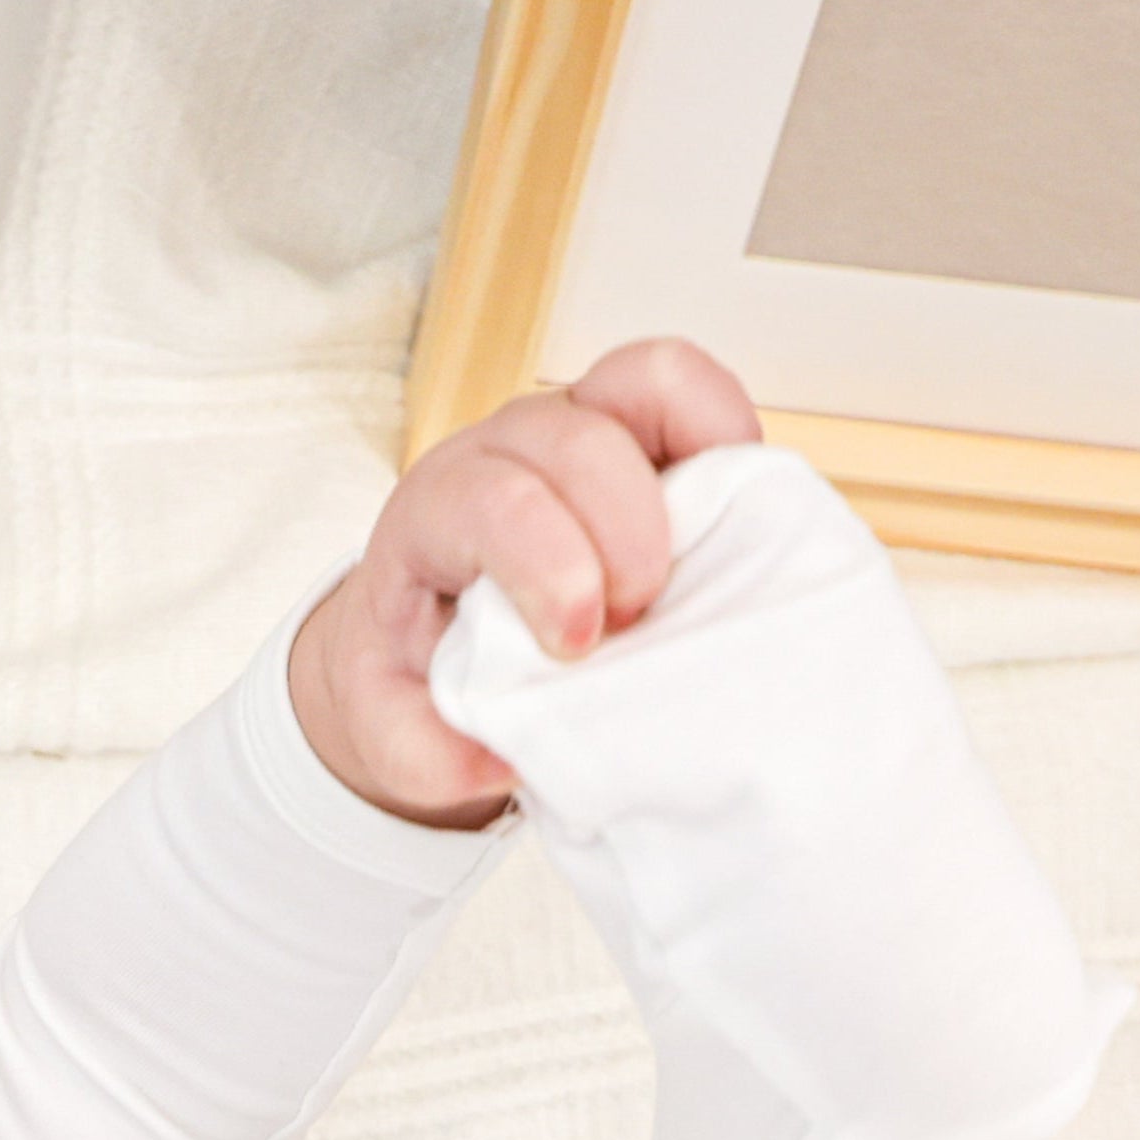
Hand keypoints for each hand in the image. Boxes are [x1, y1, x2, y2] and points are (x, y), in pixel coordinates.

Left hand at [287, 337, 765, 829]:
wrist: (430, 641)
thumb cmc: (419, 677)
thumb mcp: (397, 733)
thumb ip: (429, 754)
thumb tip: (500, 756)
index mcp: (433, 513)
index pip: (490, 502)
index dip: (548, 565)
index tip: (577, 643)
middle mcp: (506, 449)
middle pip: (577, 440)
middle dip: (625, 534)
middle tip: (636, 624)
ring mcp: (581, 426)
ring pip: (651, 383)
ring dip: (699, 469)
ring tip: (707, 565)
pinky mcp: (645, 432)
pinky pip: (699, 395)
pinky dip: (734, 444)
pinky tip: (741, 523)